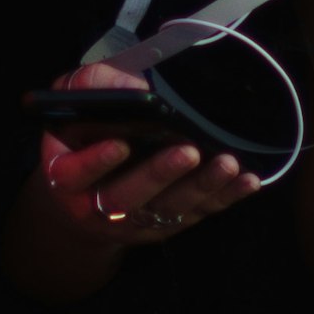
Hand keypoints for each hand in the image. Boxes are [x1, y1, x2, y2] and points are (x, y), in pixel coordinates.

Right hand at [31, 68, 260, 246]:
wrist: (83, 198)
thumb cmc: (82, 141)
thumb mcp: (75, 106)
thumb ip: (93, 88)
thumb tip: (135, 86)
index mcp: (66, 176)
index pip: (75, 173)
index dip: (95, 161)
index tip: (120, 144)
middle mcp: (96, 207)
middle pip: (127, 197)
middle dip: (160, 174)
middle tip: (189, 151)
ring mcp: (134, 221)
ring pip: (167, 208)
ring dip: (200, 187)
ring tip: (226, 164)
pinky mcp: (165, 226)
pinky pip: (196, 213)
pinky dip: (224, 198)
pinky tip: (247, 182)